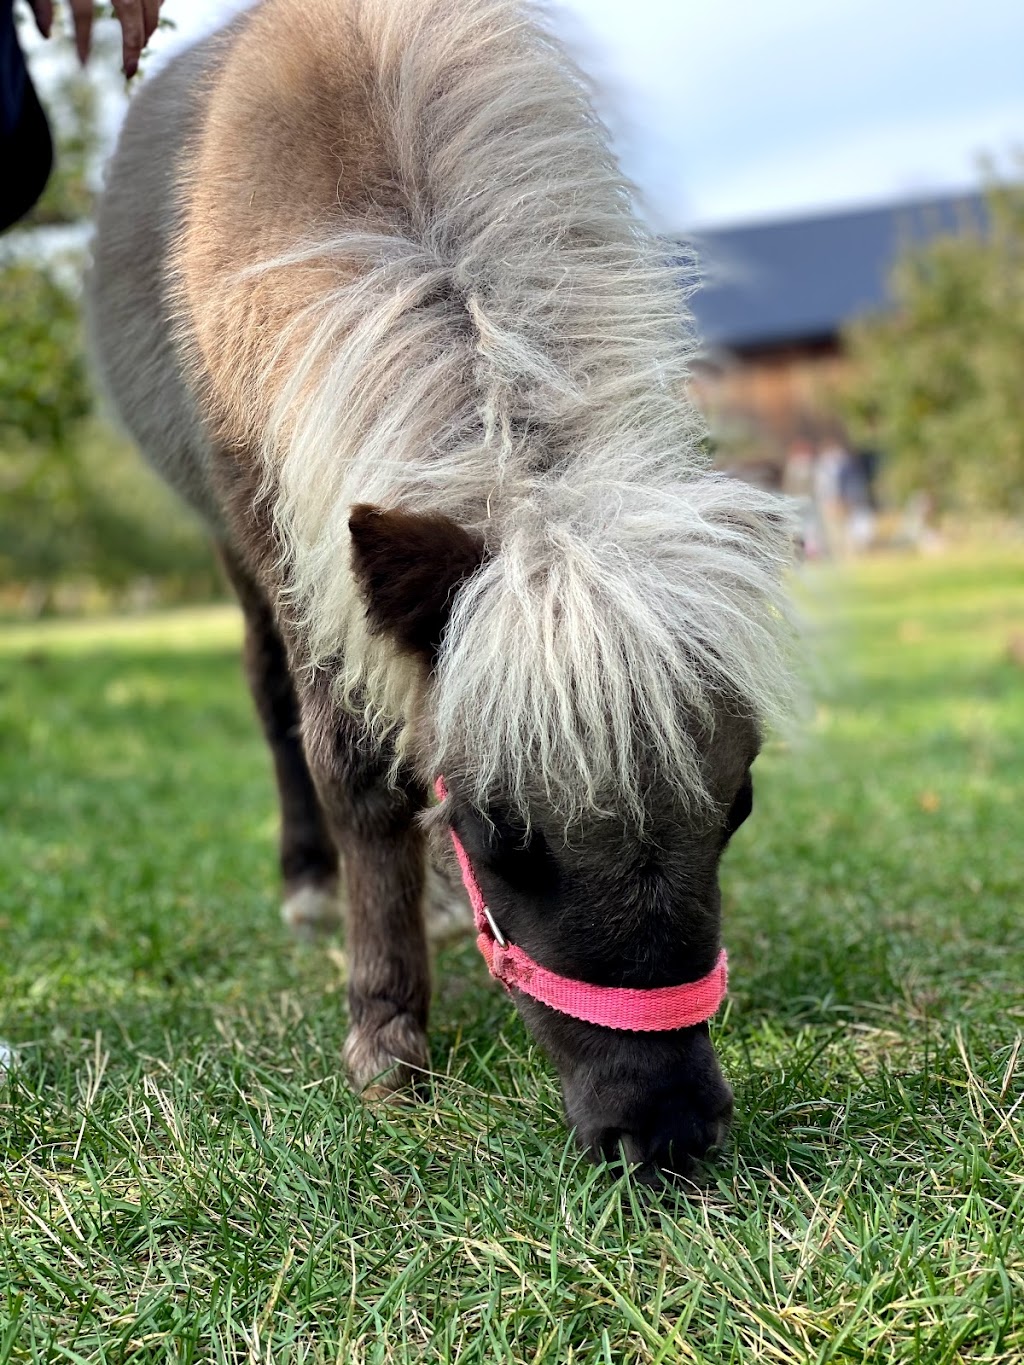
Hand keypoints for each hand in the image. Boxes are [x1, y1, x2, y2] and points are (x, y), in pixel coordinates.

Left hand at [28, 0, 162, 77]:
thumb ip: (39, 1)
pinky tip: (150, 19)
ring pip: (150, 1)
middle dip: (133, 41)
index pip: (82, 11)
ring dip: (149, 25)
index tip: (82, 64)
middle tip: (130, 70)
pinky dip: (157, 6)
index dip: (83, 41)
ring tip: (141, 45)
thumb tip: (46, 34)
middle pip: (129, 8)